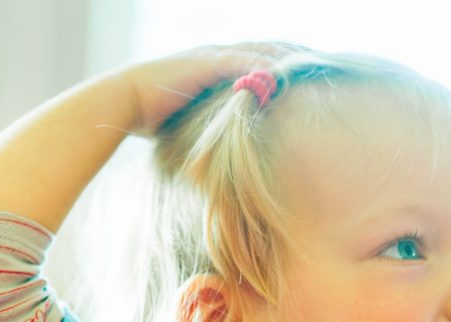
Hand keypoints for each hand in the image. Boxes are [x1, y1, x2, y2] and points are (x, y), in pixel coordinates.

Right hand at [118, 41, 304, 134]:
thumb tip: (236, 144)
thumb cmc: (157, 118)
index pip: (261, 56)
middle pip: (268, 47)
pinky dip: (263, 66)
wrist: (124, 102)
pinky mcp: (204, 64)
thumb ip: (219, 122)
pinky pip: (242, 62)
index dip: (287, 61)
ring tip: (314, 63)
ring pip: (260, 50)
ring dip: (287, 56)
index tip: (312, 70)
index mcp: (219, 64)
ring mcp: (212, 56)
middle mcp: (218, 54)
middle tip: (326, 60)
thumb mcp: (197, 120)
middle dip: (296, 52)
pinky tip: (284, 73)